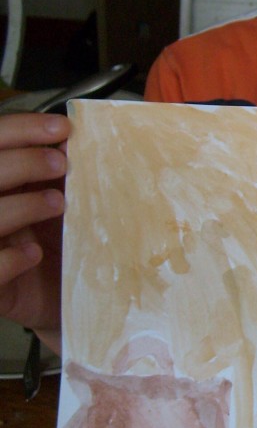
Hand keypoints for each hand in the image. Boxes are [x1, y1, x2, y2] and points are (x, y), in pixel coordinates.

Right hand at [0, 113, 69, 344]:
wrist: (74, 300)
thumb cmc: (69, 244)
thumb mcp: (71, 205)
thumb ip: (64, 174)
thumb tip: (77, 138)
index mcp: (3, 183)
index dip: (21, 129)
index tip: (62, 127)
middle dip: (22, 162)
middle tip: (62, 163)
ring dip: (21, 205)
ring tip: (59, 204)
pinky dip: (8, 258)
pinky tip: (33, 254)